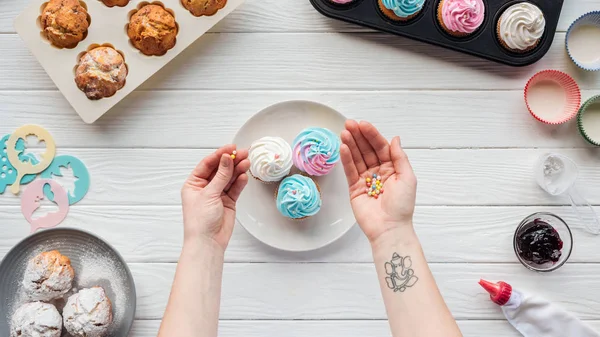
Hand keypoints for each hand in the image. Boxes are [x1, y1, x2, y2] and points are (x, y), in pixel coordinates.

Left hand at [181, 145, 250, 250]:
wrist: (208, 241)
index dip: (219, 155)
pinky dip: (240, 182)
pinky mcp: (228, 202)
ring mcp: (217, 194)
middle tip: (243, 153)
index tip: (230, 148)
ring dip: (237, 170)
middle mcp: (205, 187)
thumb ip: (221, 176)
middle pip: (220, 169)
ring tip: (246, 162)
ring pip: (229, 178)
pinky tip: (244, 176)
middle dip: (231, 161)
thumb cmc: (200, 221)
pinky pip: (235, 188)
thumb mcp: (209, 194)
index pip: (207, 164)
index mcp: (194, 184)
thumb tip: (226, 159)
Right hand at [340, 120, 416, 242]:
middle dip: (358, 136)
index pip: (380, 147)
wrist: (389, 228)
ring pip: (357, 158)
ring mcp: (365, 179)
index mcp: (392, 168)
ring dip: (350, 144)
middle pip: (367, 150)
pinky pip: (350, 171)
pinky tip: (343, 148)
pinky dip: (346, 159)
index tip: (363, 124)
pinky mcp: (354, 188)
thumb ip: (400, 157)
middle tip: (349, 124)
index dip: (372, 135)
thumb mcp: (407, 178)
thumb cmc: (402, 206)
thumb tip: (395, 138)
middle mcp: (378, 172)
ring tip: (344, 132)